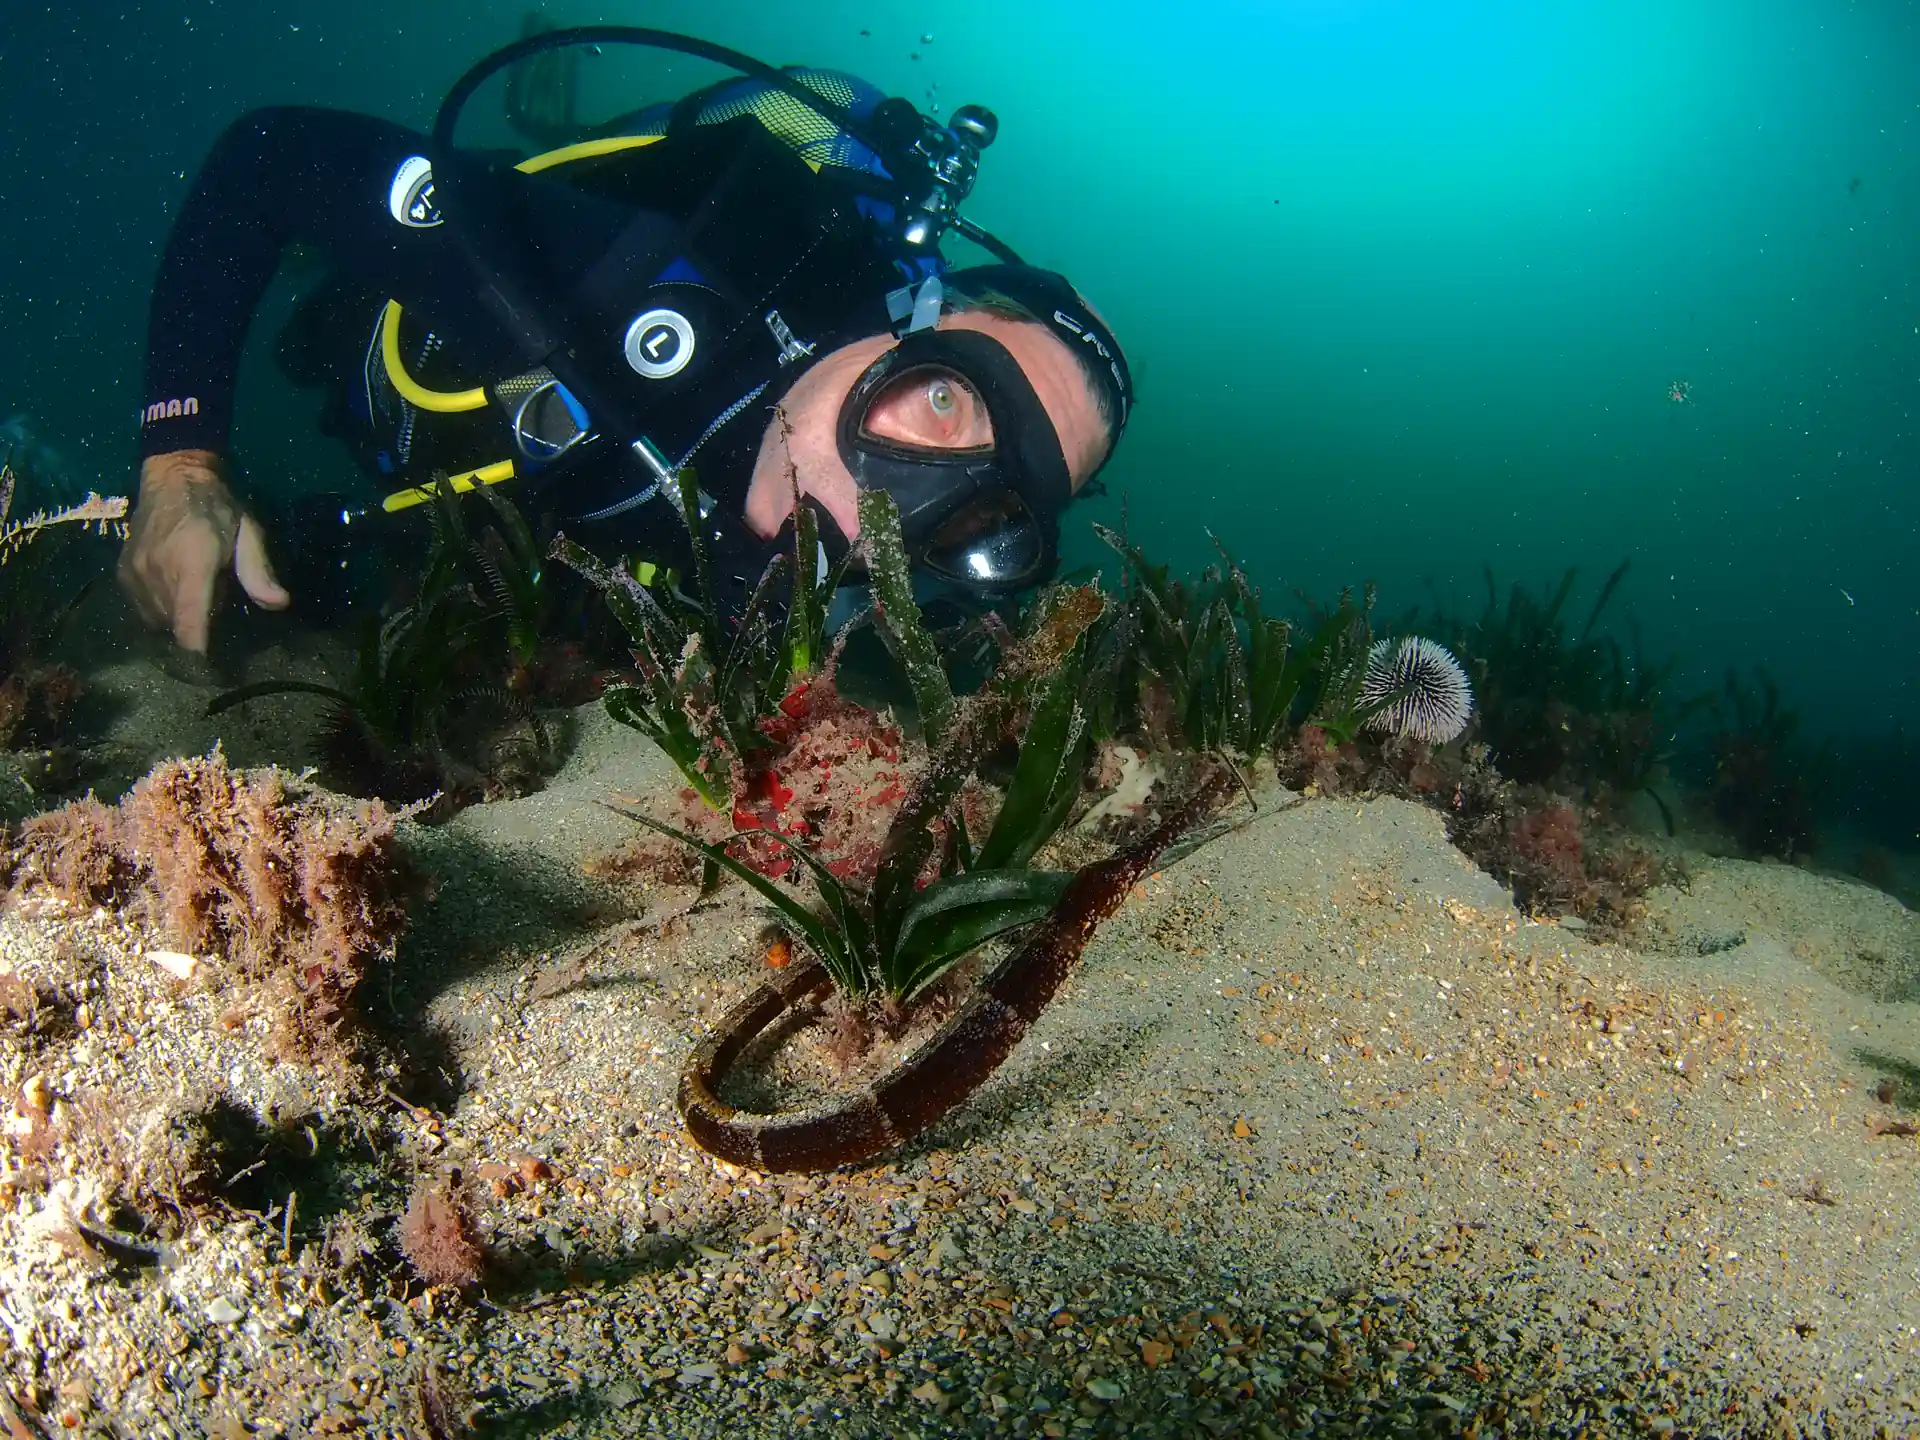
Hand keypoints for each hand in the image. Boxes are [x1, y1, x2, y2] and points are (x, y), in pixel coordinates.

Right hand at [116, 449, 289, 652]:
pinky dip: (161, 611)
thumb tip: (278, 603)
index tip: (210, 671)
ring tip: (197, 591)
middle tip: (217, 603)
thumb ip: (259, 572)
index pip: (189, 620)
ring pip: (158, 621)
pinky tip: (176, 591)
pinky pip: (142, 611)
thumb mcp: (248, 533)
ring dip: (180, 619)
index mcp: (192, 562)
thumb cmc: (217, 507)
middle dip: (199, 629)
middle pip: (177, 626)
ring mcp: (135, 574)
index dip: (197, 651)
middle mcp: (158, 572)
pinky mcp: (122, 575)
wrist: (173, 477)